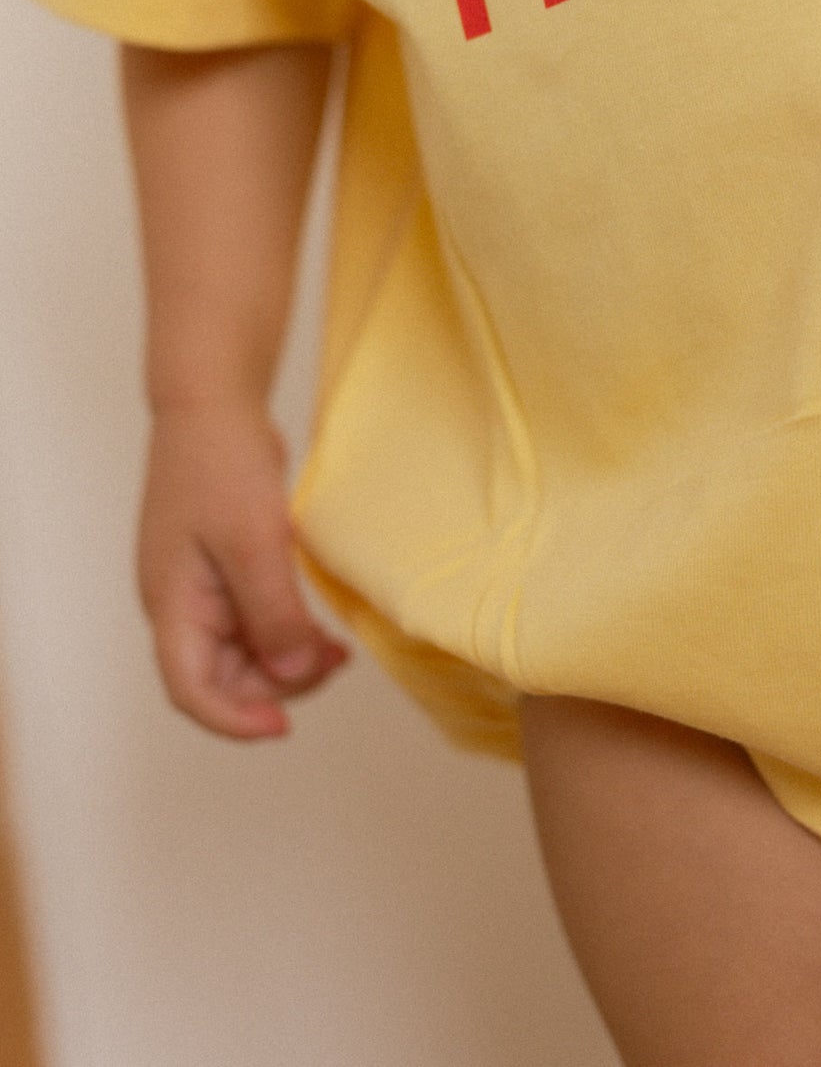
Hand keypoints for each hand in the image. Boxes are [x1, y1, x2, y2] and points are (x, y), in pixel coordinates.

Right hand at [136, 398, 350, 739]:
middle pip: (221, 675)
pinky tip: (323, 626)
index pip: (190, 689)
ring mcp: (201, 584)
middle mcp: (180, 603)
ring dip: (287, 657)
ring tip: (339, 649)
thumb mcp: (254, 542)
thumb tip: (292, 676)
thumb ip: (272, 614)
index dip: (234, 719)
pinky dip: (286, 626)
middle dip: (276, 683)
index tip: (284, 726)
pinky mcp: (223, 564)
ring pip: (242, 648)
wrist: (213, 403)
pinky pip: (253, 615)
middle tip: (334, 664)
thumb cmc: (222, 465)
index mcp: (172, 604)